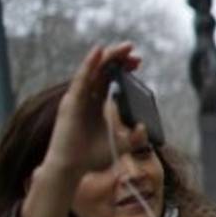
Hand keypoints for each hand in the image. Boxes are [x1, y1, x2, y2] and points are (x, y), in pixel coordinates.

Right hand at [40, 43, 143, 181]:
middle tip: (134, 52)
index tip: (137, 62)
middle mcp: (87, 97)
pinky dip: (90, 64)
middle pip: (103, 70)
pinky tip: (99, 52)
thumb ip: (135, 137)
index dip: (122, 68)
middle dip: (119, 59)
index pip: (110, 78)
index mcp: (97, 103)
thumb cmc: (92, 157)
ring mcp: (78, 98)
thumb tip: (144, 126)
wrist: (72, 168)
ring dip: (109, 57)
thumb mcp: (121, 145)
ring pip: (93, 70)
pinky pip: (81, 79)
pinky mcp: (71, 102)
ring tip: (124, 48)